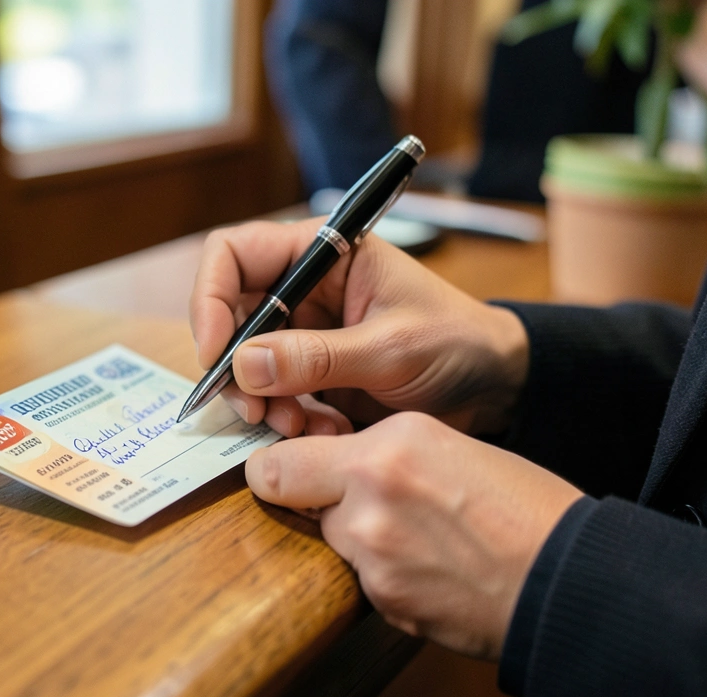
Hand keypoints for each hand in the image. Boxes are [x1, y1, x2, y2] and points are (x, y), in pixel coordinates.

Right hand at [189, 218, 528, 436]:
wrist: (496, 387)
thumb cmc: (458, 343)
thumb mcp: (390, 348)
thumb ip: (317, 357)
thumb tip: (243, 364)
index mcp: (322, 252)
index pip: (233, 255)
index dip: (210, 299)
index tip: (217, 353)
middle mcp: (303, 288)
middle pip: (229, 317)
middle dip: (235, 369)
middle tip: (255, 412)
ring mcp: (304, 335)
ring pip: (245, 366)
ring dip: (262, 403)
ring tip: (299, 429)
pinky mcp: (311, 377)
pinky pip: (273, 398)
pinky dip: (287, 422)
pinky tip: (325, 434)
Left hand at [247, 411, 582, 658]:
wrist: (568, 580)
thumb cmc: (527, 509)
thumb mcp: (452, 447)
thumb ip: (387, 451)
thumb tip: (340, 462)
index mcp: (390, 445)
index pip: (281, 463)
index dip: (279, 470)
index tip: (286, 471)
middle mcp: (370, 495)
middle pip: (296, 501)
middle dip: (320, 502)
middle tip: (368, 506)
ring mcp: (373, 554)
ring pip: (334, 541)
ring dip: (358, 540)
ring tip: (419, 539)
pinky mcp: (385, 601)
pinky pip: (364, 580)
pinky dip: (386, 576)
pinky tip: (431, 568)